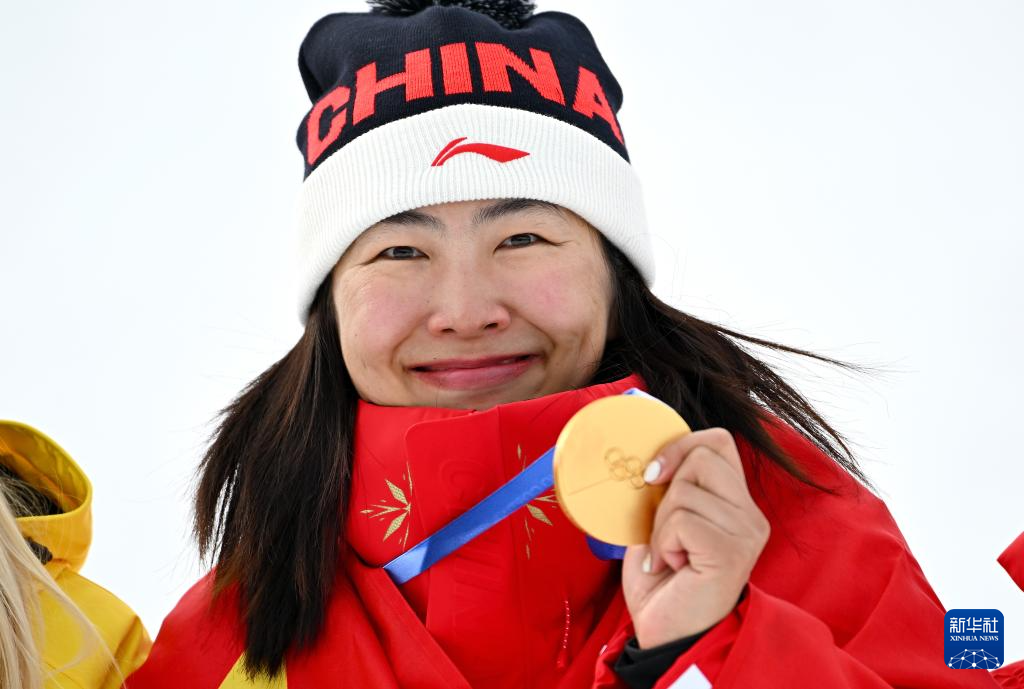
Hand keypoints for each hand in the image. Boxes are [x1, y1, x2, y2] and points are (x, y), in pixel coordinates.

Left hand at [621, 428, 769, 648]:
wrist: (669, 636)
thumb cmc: (665, 585)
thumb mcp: (661, 525)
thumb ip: (666, 490)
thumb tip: (647, 458)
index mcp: (737, 504)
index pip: (718, 441)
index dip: (680, 445)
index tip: (654, 474)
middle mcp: (751, 516)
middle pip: (701, 456)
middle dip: (667, 490)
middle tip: (663, 531)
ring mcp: (746, 533)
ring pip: (685, 491)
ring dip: (660, 526)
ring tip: (668, 556)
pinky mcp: (731, 551)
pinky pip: (681, 521)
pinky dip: (662, 544)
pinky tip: (671, 567)